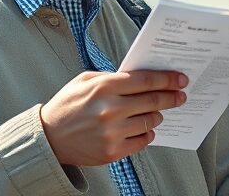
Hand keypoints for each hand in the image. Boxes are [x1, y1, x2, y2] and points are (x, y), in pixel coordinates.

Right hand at [39, 70, 187, 165]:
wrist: (49, 137)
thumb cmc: (66, 106)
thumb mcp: (84, 80)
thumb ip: (110, 77)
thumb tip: (139, 78)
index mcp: (103, 87)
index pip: (145, 80)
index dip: (166, 79)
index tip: (179, 79)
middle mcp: (110, 109)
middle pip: (153, 101)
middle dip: (171, 97)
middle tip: (180, 96)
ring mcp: (112, 132)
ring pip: (150, 122)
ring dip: (157, 116)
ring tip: (156, 112)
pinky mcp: (113, 151)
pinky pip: (142, 141)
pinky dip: (147, 134)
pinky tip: (144, 129)